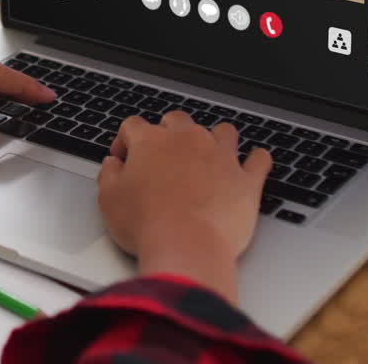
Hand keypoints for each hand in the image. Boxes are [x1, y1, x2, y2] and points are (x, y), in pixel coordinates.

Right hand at [98, 112, 271, 303]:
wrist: (187, 246)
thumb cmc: (146, 224)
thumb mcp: (109, 200)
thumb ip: (109, 175)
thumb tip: (112, 166)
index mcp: (151, 141)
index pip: (133, 125)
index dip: (125, 140)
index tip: (124, 157)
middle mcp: (187, 140)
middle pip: (178, 121)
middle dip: (168, 132)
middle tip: (163, 154)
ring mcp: (220, 156)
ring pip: (222, 131)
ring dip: (214, 139)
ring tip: (209, 154)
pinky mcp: (246, 179)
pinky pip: (258, 159)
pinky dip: (256, 160)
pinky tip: (253, 162)